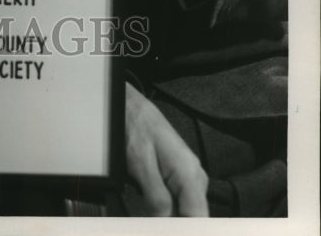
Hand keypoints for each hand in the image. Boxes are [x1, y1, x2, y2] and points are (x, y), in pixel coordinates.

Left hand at [125, 82, 207, 215]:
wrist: (131, 106)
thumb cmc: (135, 126)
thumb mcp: (141, 164)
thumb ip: (156, 197)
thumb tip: (165, 223)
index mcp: (190, 174)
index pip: (198, 218)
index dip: (183, 229)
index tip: (164, 227)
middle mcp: (195, 177)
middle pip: (192, 217)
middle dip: (173, 224)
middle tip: (151, 220)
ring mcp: (188, 177)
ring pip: (185, 211)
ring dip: (169, 217)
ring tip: (149, 211)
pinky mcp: (179, 177)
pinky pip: (178, 201)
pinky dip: (166, 208)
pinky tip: (152, 206)